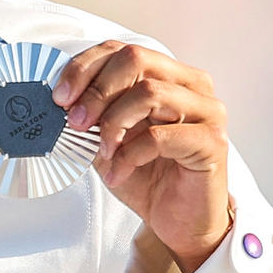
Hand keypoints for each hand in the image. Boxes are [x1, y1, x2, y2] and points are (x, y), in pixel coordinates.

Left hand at [56, 41, 232, 272]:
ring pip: (149, 92)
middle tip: (75, 122)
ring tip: (103, 153)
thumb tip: (59, 100)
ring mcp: (207, 110)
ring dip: (114, 123)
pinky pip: (159, 136)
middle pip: (136, 59)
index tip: (60, 97)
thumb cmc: (147, 176)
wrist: (179, 222)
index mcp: (168, 74)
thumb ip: (92, 114)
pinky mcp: (212, 142)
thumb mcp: (109, 138)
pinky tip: (118, 172)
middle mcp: (192, 84)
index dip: (85, 68)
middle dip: (96, 90)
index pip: (121, 50)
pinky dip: (129, 155)